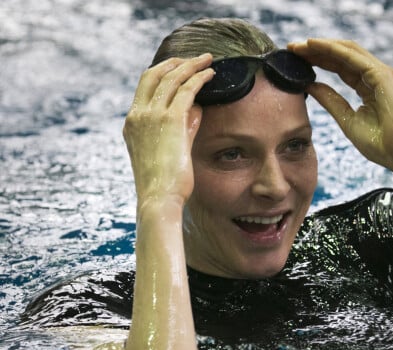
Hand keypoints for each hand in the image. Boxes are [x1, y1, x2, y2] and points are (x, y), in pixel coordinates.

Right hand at [123, 55, 214, 206]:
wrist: (160, 198)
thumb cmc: (166, 183)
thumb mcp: (169, 150)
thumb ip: (182, 127)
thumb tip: (196, 108)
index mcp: (132, 123)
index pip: (144, 86)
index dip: (163, 72)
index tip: (179, 67)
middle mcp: (138, 115)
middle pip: (154, 75)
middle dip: (176, 63)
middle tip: (195, 59)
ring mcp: (151, 116)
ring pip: (172, 78)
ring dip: (191, 66)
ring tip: (208, 60)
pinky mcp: (170, 121)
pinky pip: (186, 90)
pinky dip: (199, 79)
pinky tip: (211, 75)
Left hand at [288, 39, 392, 173]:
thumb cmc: (380, 144)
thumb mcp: (347, 120)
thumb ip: (330, 101)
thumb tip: (310, 86)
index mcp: (368, 88)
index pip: (340, 69)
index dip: (318, 62)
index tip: (296, 61)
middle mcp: (374, 76)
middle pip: (341, 57)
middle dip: (316, 51)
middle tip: (292, 49)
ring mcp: (379, 73)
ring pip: (346, 51)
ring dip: (321, 46)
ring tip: (298, 46)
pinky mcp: (381, 74)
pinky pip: (352, 56)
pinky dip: (332, 49)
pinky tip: (313, 45)